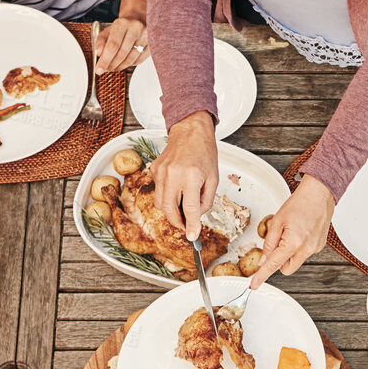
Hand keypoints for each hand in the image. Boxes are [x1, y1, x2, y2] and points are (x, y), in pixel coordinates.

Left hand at [95, 15, 147, 73]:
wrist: (138, 19)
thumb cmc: (121, 27)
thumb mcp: (107, 31)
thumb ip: (100, 42)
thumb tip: (99, 54)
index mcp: (122, 23)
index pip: (113, 45)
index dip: (105, 60)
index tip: (99, 69)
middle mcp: (136, 28)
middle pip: (122, 53)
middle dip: (112, 65)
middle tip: (106, 70)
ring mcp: (146, 35)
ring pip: (131, 58)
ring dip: (121, 66)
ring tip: (114, 68)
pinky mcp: (153, 43)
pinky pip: (140, 60)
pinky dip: (130, 64)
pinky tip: (124, 63)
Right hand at [156, 113, 218, 237]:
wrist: (190, 132)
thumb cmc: (205, 153)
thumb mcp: (214, 178)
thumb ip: (206, 200)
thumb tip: (196, 217)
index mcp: (191, 176)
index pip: (189, 209)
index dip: (191, 226)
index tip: (192, 236)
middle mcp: (173, 175)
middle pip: (169, 210)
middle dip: (177, 222)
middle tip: (186, 226)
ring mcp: (160, 172)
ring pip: (160, 203)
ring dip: (170, 211)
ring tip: (182, 209)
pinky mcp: (154, 170)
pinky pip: (158, 190)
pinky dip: (167, 196)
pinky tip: (177, 189)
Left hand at [248, 178, 334, 286]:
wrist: (319, 194)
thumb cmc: (300, 203)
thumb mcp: (277, 221)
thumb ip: (269, 243)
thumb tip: (264, 259)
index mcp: (293, 243)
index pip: (273, 265)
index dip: (262, 276)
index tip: (254, 285)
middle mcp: (306, 249)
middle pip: (286, 268)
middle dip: (279, 261)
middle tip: (277, 243)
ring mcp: (315, 248)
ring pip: (296, 261)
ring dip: (289, 253)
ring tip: (292, 232)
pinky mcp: (319, 245)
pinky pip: (304, 253)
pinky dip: (299, 247)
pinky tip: (300, 231)